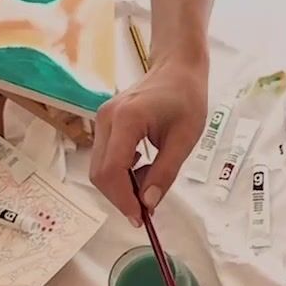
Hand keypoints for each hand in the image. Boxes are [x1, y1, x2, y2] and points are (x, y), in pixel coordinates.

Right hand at [89, 56, 207, 224]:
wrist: (177, 68)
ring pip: (99, 167)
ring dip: (120, 185)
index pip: (112, 170)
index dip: (123, 199)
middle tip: (146, 209)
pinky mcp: (104, 122)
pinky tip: (142, 167)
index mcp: (127, 119)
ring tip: (149, 183)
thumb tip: (149, 203)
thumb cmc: (186, 98)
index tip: (141, 217)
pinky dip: (119, 171)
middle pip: (100, 173)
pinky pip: (104, 156)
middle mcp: (106, 118)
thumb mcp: (185, 139)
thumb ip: (165, 173)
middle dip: (120, 196)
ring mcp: (101, 119)